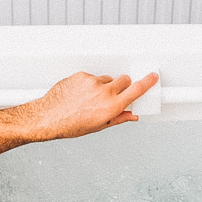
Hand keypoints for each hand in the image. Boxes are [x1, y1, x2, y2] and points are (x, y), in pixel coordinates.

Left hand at [23, 71, 157, 139]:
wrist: (48, 117)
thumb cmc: (71, 125)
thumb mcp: (99, 126)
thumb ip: (119, 118)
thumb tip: (132, 115)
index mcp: (111, 107)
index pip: (136, 90)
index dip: (147, 82)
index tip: (152, 77)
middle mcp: (104, 93)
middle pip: (125, 80)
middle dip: (123, 86)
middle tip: (114, 95)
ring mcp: (92, 82)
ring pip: (108, 78)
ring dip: (105, 86)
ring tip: (91, 98)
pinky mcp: (82, 76)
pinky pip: (92, 77)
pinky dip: (90, 84)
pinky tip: (81, 94)